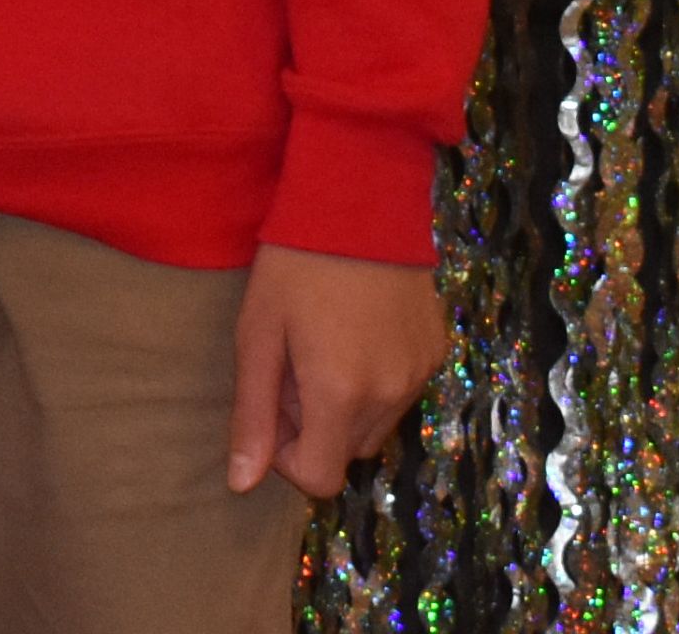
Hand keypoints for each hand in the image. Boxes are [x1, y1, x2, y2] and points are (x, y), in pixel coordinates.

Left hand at [227, 247, 444, 498]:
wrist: (358, 194)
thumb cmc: (294, 261)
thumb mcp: (258, 333)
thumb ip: (252, 415)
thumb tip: (241, 485)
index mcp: (340, 395)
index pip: (319, 479)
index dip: (288, 456)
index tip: (275, 404)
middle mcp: (389, 395)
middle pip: (346, 452)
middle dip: (316, 425)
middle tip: (295, 362)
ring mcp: (419, 374)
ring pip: (376, 426)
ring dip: (348, 406)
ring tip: (325, 342)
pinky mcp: (437, 350)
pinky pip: (402, 392)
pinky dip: (378, 380)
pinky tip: (359, 328)